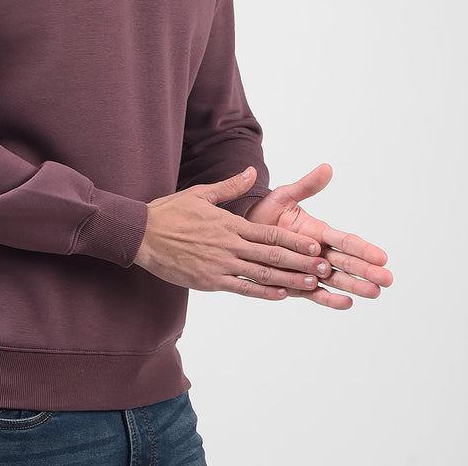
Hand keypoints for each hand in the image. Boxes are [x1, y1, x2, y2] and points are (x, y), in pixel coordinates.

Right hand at [133, 167, 331, 299]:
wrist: (142, 234)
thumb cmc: (170, 213)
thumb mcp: (200, 194)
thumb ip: (229, 186)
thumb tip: (252, 172)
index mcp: (229, 224)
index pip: (269, 234)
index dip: (295, 241)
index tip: (316, 245)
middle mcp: (229, 245)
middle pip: (271, 256)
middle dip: (300, 262)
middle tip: (325, 268)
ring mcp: (219, 265)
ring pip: (261, 275)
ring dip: (289, 279)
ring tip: (312, 284)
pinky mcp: (209, 281)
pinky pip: (241, 289)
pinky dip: (262, 293)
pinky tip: (281, 295)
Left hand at [245, 164, 392, 308]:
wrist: (242, 232)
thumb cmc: (264, 212)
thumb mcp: (284, 196)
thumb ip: (307, 186)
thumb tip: (327, 167)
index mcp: (318, 231)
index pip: (345, 240)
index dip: (363, 248)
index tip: (382, 256)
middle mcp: (317, 252)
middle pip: (346, 262)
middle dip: (367, 271)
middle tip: (388, 279)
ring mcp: (308, 269)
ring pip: (335, 279)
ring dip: (354, 286)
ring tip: (375, 293)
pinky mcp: (296, 283)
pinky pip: (314, 293)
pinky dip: (329, 299)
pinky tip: (346, 303)